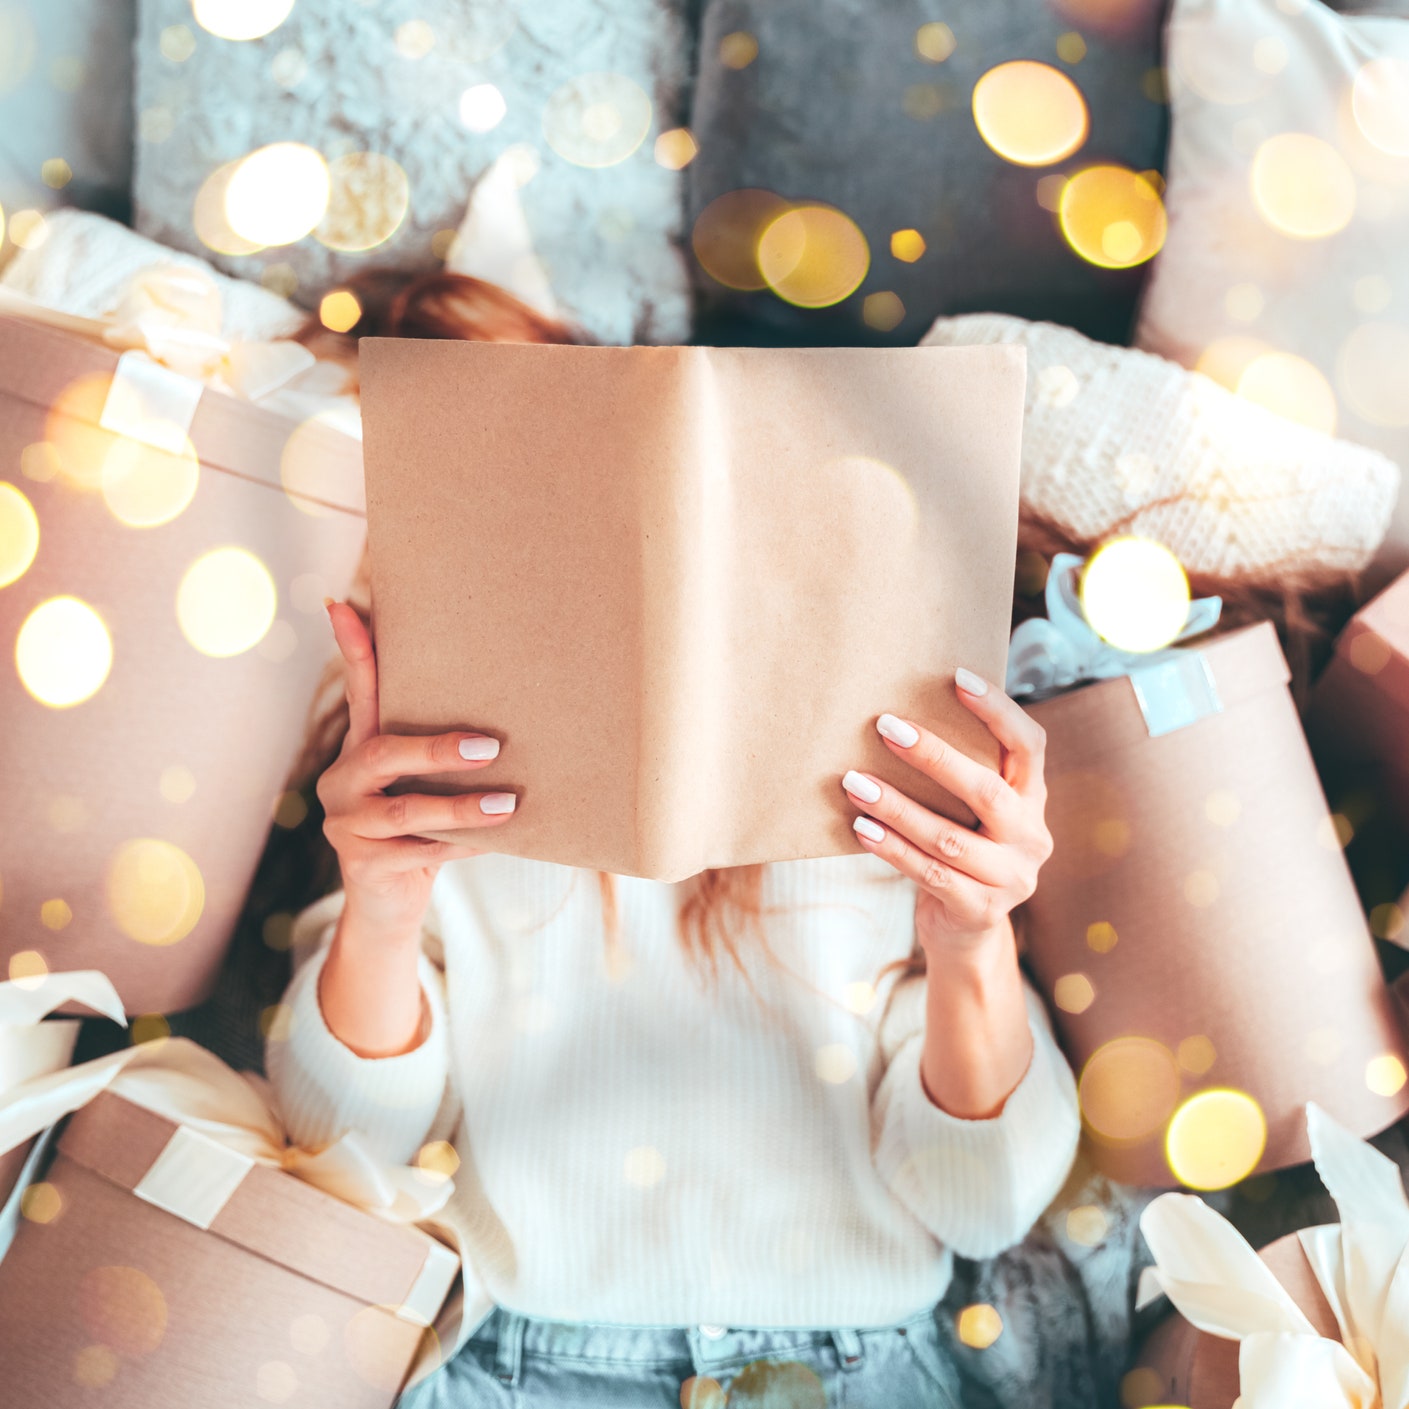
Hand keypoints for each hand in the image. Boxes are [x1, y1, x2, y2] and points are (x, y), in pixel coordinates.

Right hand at [317, 600, 515, 941]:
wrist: (389, 902)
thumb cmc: (420, 829)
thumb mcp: (424, 784)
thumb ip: (441, 753)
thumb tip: (511, 718)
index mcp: (359, 749)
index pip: (357, 693)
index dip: (353, 651)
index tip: (342, 605)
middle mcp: (341, 780)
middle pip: (382, 754)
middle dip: (436, 750)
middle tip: (489, 748)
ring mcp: (345, 824)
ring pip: (406, 810)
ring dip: (462, 808)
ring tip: (508, 805)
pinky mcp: (359, 864)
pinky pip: (421, 851)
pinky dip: (465, 845)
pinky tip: (500, 841)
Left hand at [841, 668, 1051, 956]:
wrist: (965, 932)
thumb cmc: (958, 850)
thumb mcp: (971, 813)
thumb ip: (958, 775)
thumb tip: (895, 715)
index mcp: (1032, 799)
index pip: (1029, 745)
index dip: (998, 710)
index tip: (957, 678)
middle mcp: (1031, 837)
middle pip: (986, 790)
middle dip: (933, 756)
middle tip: (885, 726)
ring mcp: (1011, 879)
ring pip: (947, 837)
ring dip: (896, 807)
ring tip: (854, 781)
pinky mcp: (981, 911)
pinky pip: (928, 874)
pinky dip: (891, 849)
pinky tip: (861, 827)